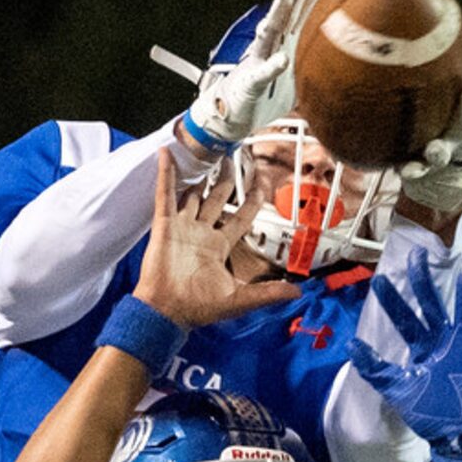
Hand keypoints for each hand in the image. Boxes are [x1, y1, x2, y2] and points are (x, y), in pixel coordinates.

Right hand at [136, 150, 300, 326]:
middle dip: (226, 178)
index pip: (240, 216)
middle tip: (233, 156)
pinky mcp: (165, 226)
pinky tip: (167, 154)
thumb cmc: (198, 308)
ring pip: (193, 192)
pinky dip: (166, 174)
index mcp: (219, 246)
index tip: (260, 181)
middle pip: (217, 198)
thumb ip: (267, 294)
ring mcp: (182, 227)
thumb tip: (297, 293)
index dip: (251, 199)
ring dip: (201, 173)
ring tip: (208, 150)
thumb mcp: (239, 301)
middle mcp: (202, 233)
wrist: (166, 311)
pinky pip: (165, 195)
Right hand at [184, 0, 332, 148]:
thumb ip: (313, 64)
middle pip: (288, 9)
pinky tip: (282, 59)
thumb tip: (344, 60)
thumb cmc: (265, 96)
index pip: (303, 7)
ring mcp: (259, 59)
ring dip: (278, 13)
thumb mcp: (296, 78)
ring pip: (271, 32)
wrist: (232, 116)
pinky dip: (272, 66)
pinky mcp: (251, 83)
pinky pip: (263, 74)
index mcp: (287, 40)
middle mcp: (272, 43)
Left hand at [349, 249, 461, 461]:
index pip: (403, 318)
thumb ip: (374, 368)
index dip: (392, 301)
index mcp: (422, 346)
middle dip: (424, 278)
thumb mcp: (397, 389)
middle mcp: (442, 339)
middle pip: (432, 302)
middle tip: (418, 253)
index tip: (378, 281)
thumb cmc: (429, 414)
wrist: (456, 437)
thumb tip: (350, 344)